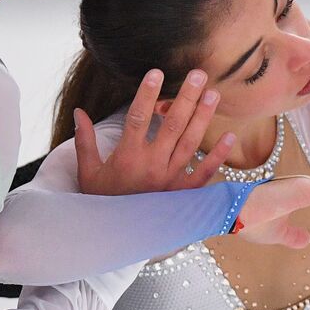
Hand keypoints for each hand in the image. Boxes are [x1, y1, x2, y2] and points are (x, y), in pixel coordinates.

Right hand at [75, 68, 234, 194]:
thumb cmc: (101, 201)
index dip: (146, 94)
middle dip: (185, 97)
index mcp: (128, 157)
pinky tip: (230, 136)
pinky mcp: (183, 195)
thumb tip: (79, 111)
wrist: (115, 237)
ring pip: (190, 143)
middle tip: (198, 74)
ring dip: (203, 117)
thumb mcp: (88, 172)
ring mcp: (170, 180)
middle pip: (172, 125)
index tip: (156, 72)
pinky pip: (204, 174)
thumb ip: (85, 141)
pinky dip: (218, 156)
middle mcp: (152, 165)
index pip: (137, 118)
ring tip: (213, 94)